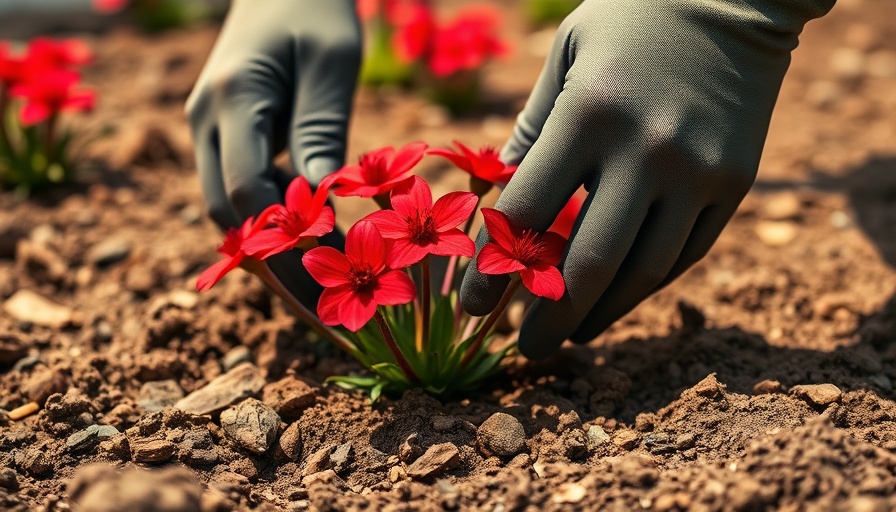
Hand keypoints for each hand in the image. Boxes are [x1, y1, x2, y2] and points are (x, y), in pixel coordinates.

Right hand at [186, 0, 359, 304]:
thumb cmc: (317, 10)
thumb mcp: (332, 64)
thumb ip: (320, 131)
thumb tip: (318, 205)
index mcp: (230, 98)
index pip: (244, 190)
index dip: (282, 240)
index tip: (331, 269)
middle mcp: (205, 117)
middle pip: (225, 209)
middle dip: (272, 256)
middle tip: (326, 293)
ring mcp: (206, 125)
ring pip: (225, 205)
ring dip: (267, 239)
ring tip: (322, 271)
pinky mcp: (221, 131)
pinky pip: (234, 186)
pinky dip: (266, 215)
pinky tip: (308, 230)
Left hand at [461, 0, 833, 357]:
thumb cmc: (630, 20)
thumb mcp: (566, 56)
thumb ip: (532, 131)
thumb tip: (501, 199)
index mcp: (588, 114)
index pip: (524, 214)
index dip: (490, 270)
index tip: (470, 307)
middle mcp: (646, 151)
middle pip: (587, 263)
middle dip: (548, 317)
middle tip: (524, 348)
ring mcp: (698, 171)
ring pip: (642, 271)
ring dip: (599, 314)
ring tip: (568, 334)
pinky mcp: (736, 184)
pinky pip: (685, 254)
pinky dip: (644, 286)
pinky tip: (615, 301)